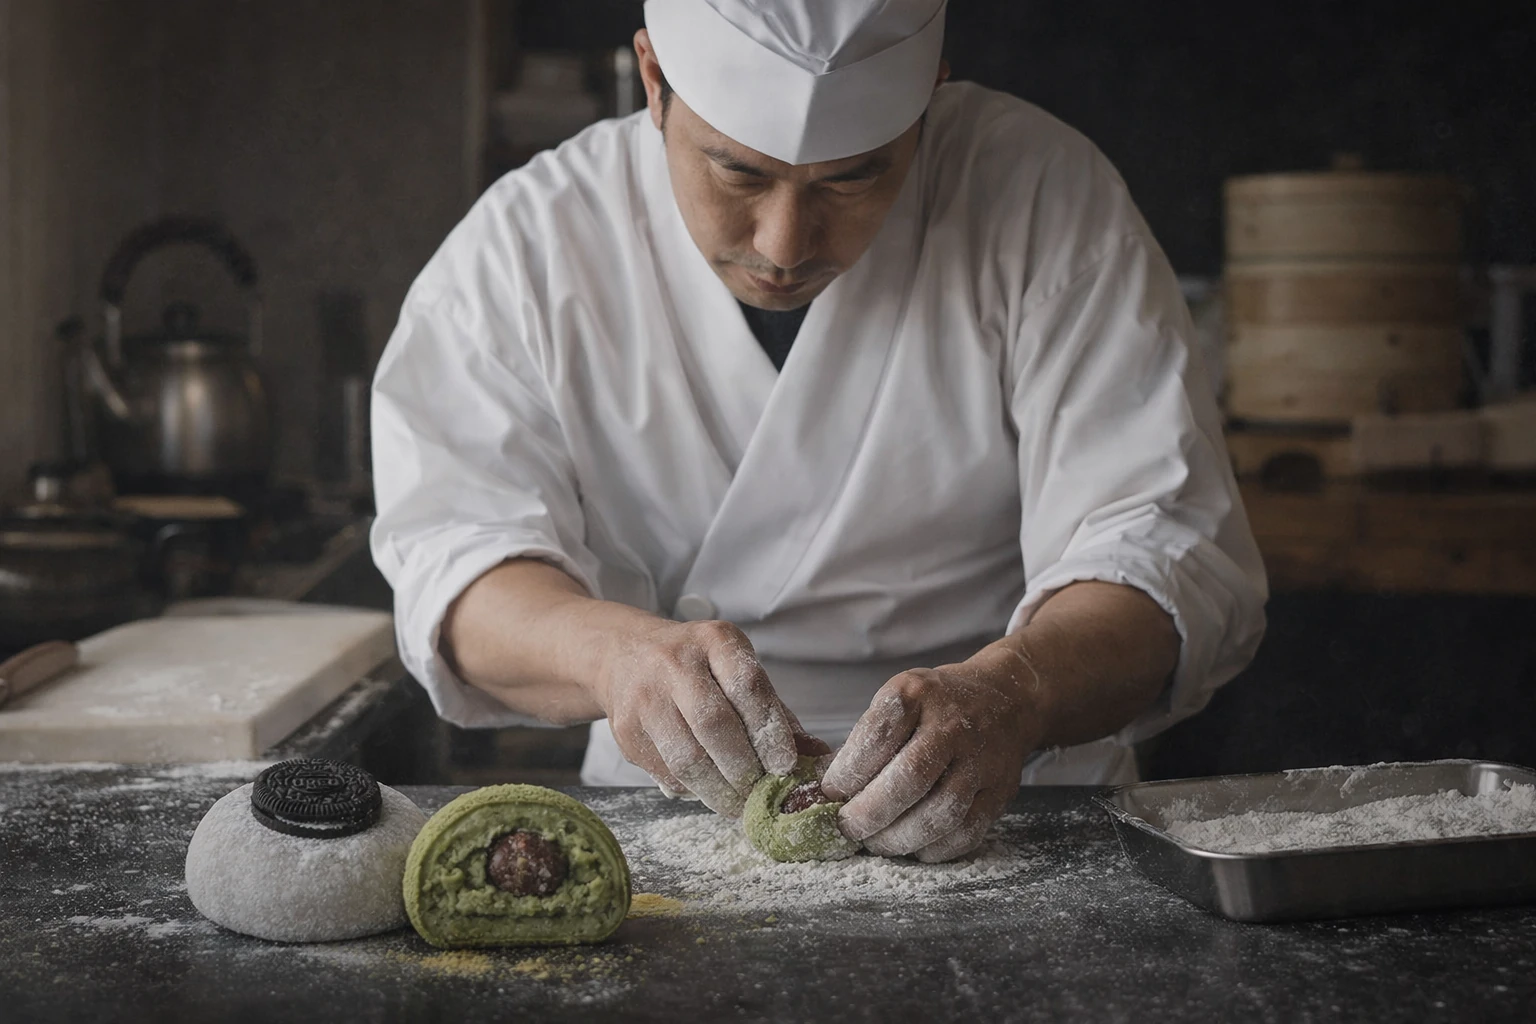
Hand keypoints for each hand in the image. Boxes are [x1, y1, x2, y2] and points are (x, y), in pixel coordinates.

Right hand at [593, 618, 806, 816]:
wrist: (624, 653)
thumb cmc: (697, 666)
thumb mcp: (734, 669)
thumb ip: (773, 711)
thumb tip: (817, 755)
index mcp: (714, 640)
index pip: (746, 685)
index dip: (769, 730)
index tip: (786, 765)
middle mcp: (674, 663)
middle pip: (714, 724)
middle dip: (744, 768)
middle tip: (763, 794)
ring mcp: (645, 697)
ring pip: (686, 757)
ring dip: (719, 791)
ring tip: (740, 806)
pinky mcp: (625, 729)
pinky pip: (665, 771)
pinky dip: (693, 790)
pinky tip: (709, 792)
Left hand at [821, 651, 1039, 861]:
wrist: (1005, 700)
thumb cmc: (936, 705)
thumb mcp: (899, 698)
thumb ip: (868, 739)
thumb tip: (827, 790)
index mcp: (918, 694)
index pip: (878, 735)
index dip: (849, 771)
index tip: (830, 792)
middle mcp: (953, 725)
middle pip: (910, 778)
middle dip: (871, 812)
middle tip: (849, 827)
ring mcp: (982, 760)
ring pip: (941, 812)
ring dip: (900, 837)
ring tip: (876, 842)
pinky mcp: (1001, 791)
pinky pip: (967, 832)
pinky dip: (934, 849)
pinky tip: (913, 847)